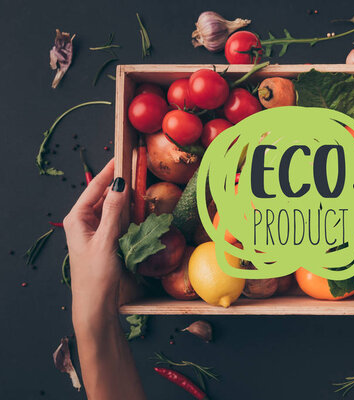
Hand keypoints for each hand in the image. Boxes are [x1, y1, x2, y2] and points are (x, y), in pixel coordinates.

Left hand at [63, 159, 127, 317]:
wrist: (96, 304)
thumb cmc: (96, 275)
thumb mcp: (106, 241)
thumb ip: (114, 212)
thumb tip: (120, 184)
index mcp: (77, 219)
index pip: (95, 188)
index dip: (109, 172)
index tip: (122, 156)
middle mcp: (84, 222)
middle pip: (103, 195)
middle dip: (119, 183)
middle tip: (136, 169)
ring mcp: (95, 231)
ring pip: (112, 207)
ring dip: (125, 198)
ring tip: (140, 185)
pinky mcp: (105, 240)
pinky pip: (117, 220)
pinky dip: (128, 213)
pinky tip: (139, 208)